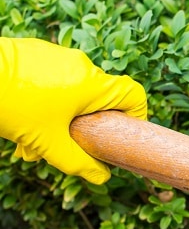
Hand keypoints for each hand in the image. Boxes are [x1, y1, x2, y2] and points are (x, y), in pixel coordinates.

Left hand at [0, 37, 147, 183]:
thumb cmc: (14, 106)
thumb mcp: (49, 143)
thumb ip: (79, 163)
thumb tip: (102, 177)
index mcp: (93, 85)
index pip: (134, 95)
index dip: (136, 116)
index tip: (121, 133)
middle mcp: (81, 65)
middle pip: (98, 98)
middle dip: (83, 124)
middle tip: (61, 145)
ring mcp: (57, 55)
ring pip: (71, 90)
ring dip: (58, 115)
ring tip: (31, 139)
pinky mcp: (35, 50)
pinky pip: (51, 77)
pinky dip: (43, 98)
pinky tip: (21, 115)